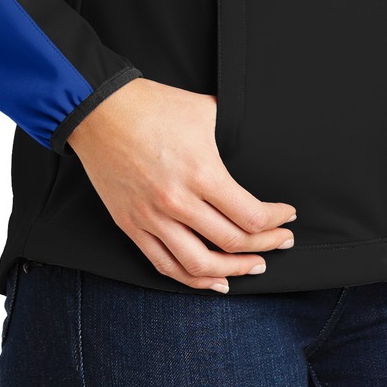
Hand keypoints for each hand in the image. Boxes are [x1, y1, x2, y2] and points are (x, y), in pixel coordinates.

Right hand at [66, 77, 296, 291]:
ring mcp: (152, 218)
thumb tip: (255, 135)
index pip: (250, 216)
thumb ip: (232, 129)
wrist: (99, 110)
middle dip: (266, 246)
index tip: (287, 216)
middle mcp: (178, 202)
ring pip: (200, 264)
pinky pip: (165, 265)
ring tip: (254, 268)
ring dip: (233, 271)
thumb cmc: (153, 105)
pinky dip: (192, 280)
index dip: (275, 221)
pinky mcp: (131, 226)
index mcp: (202, 172)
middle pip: (232, 243)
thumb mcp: (204, 110)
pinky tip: (213, 281)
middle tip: (282, 241)